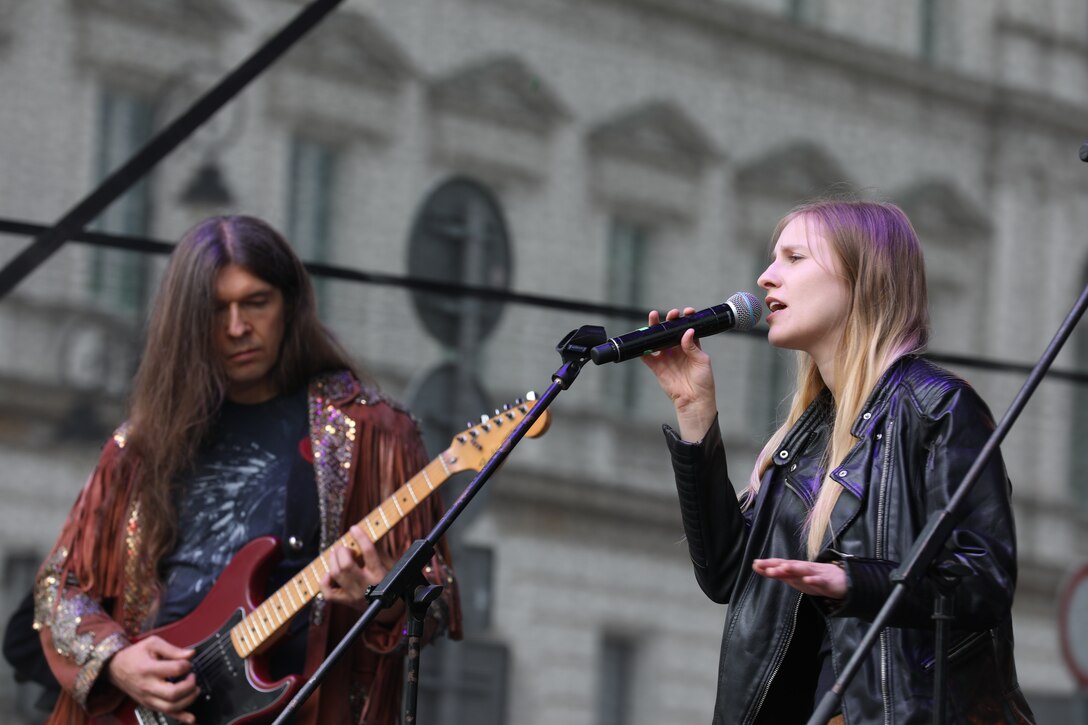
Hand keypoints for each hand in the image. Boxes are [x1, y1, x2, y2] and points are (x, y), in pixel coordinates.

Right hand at [106, 636, 198, 723]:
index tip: (188, 662)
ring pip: (171, 707)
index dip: (187, 665)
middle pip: (173, 693)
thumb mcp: (152, 644)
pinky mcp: (149, 704)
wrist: (115, 668)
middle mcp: (147, 686)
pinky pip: (165, 714)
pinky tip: (191, 719)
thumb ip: (173, 649)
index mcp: (149, 669)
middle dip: (190, 686)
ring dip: (188, 700)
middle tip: (192, 677)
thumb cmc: (135, 655)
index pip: (175, 669)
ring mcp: (147, 698)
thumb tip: (191, 654)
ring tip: (194, 689)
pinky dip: (180, 717)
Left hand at [320, 525, 403, 622]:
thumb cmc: (389, 582)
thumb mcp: (389, 565)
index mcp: (380, 574)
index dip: (360, 537)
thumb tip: (368, 531)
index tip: (354, 528)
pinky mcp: (345, 601)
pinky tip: (332, 573)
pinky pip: (327, 591)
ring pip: (335, 574)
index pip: (369, 552)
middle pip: (346, 564)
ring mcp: (353, 595)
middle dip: (342, 551)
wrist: (388, 610)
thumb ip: (379, 549)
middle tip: (346, 548)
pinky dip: (325, 579)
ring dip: (333, 560)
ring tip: (338, 556)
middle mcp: (366, 586)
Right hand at [640, 307, 717, 440]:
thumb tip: (687, 332)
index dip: (686, 319)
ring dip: (654, 329)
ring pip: (657, 340)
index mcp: (691, 346)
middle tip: (671, 314)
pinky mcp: (657, 367)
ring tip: (653, 318)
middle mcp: (677, 350)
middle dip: (669, 320)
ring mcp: (667, 357)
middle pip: (670, 331)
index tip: (686, 312)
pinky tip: (641, 340)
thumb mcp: (702, 361)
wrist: (694, 400)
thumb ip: (693, 346)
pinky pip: (647, 356)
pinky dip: (642, 349)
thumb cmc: (703, 381)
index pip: (687, 328)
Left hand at [752, 558, 846, 599]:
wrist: (845, 581)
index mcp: (797, 569)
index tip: (754, 564)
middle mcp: (804, 569)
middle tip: (761, 565)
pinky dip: (813, 579)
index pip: (780, 565)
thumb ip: (784, 575)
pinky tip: (807, 579)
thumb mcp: (799, 579)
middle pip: (789, 565)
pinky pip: (820, 580)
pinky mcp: (827, 581)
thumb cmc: (818, 579)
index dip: (768, 565)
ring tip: (781, 568)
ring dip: (792, 568)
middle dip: (775, 565)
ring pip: (803, 570)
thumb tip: (765, 571)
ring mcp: (816, 574)